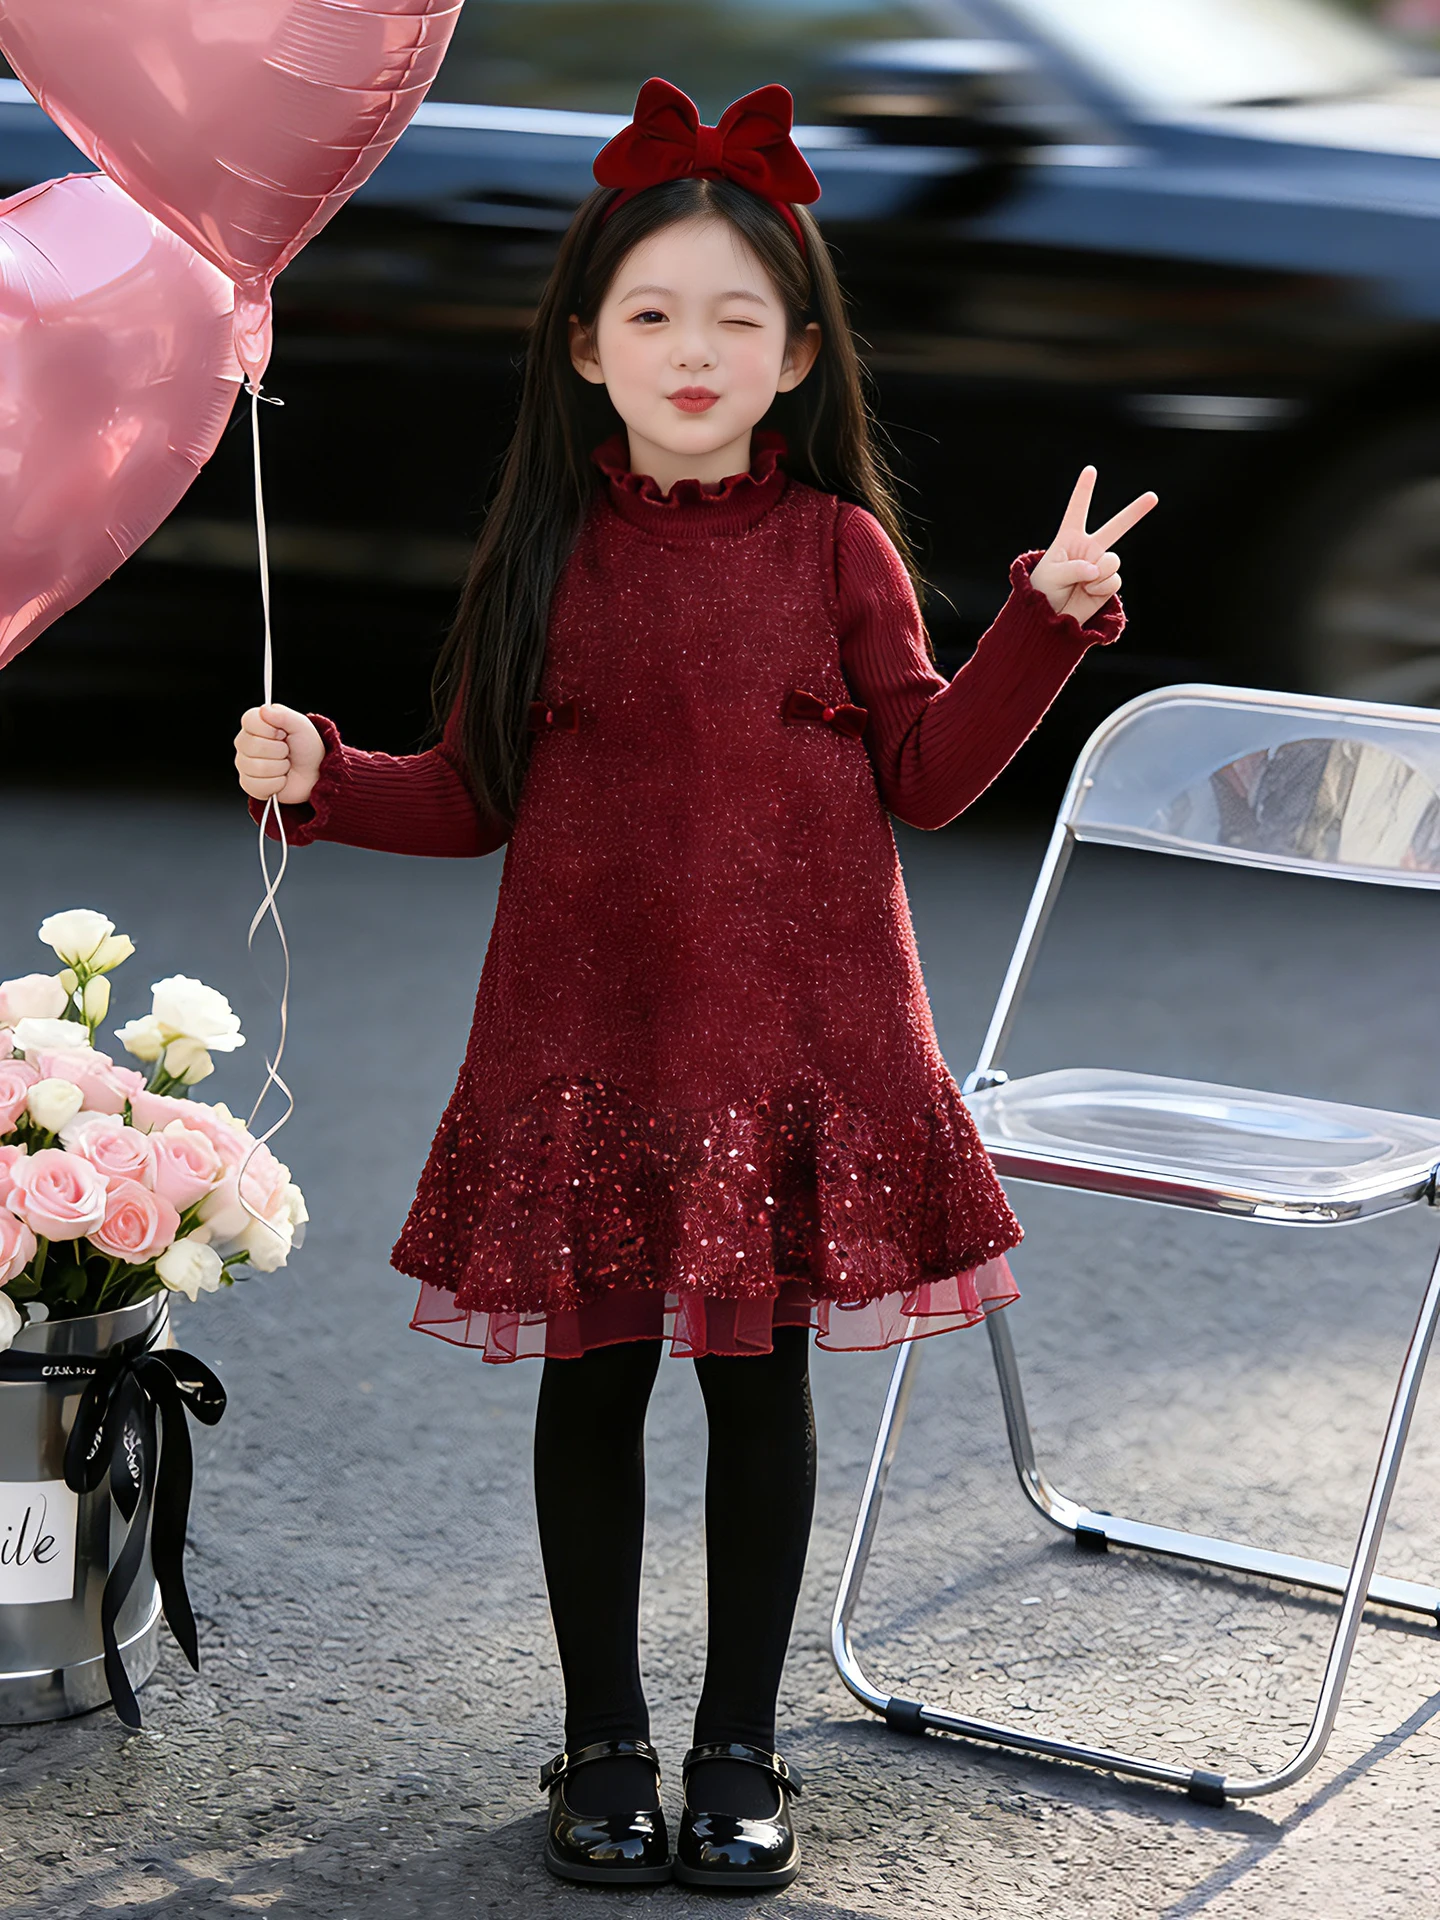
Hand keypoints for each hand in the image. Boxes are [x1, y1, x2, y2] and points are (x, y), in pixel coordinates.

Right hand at [234, 703, 324, 805]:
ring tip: (285, 765)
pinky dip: (277, 783)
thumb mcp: (301, 726)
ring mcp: (244, 764)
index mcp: (255, 725)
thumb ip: (284, 716)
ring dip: (280, 767)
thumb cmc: (307, 749)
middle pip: (253, 745)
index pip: (249, 720)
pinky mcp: (249, 784)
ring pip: (257, 767)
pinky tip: (281, 779)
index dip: (269, 728)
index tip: (283, 733)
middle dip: (279, 750)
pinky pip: (258, 785)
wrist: (315, 774)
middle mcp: (245, 743)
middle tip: (287, 751)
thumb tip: (264, 709)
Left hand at [1030, 467, 1157, 625]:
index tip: (1090, 470)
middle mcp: (1088, 548)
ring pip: (1113, 560)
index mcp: (1069, 538)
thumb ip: (1074, 568)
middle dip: (1136, 511)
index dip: (1084, 490)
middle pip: (1116, 526)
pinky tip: (1088, 593)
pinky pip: (1113, 580)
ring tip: (1084, 584)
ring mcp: (1100, 565)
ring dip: (1099, 574)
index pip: (1078, 510)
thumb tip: (1097, 571)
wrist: (1048, 619)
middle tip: (1153, 497)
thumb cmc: (1041, 592)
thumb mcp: (1051, 575)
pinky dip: (1100, 589)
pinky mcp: (1107, 583)